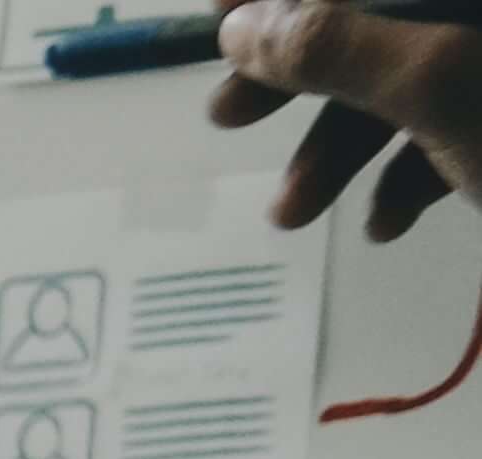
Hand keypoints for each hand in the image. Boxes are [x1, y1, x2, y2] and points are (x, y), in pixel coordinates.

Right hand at [215, 2, 481, 240]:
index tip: (218, 14)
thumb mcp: (431, 83)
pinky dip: (400, 176)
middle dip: (294, 81)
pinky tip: (386, 221)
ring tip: (291, 215)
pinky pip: (440, 130)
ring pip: (396, 89)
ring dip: (333, 153)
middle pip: (363, 29)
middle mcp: (468, 19)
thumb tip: (239, 29)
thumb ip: (332, 49)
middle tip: (228, 117)